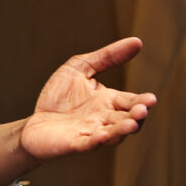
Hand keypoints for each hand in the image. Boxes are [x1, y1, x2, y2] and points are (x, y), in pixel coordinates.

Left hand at [19, 37, 155, 160]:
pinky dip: (96, 141)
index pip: (131, 102)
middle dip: (135, 116)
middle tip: (143, 110)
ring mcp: (91, 133)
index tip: (151, 99)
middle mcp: (104, 119)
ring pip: (112, 134)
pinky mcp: (74, 143)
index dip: (142, 101)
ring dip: (122, 130)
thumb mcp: (81, 68)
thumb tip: (137, 41)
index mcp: (109, 102)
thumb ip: (107, 56)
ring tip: (132, 124)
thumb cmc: (59, 96)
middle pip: (126, 119)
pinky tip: (102, 135)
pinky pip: (88, 143)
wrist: (34, 122)